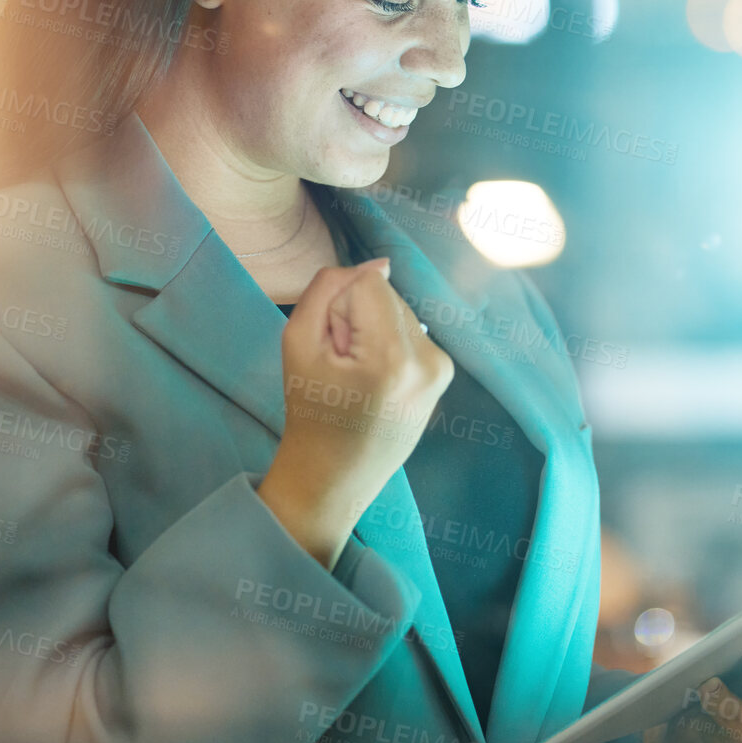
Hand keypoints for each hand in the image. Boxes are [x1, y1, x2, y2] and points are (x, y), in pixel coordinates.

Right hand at [258, 257, 453, 567]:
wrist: (336, 478)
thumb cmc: (310, 413)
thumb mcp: (297, 343)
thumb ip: (328, 289)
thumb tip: (378, 264)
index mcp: (392, 356)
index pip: (368, 283)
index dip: (339, 308)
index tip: (332, 348)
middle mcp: (428, 359)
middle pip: (386, 295)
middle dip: (358, 318)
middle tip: (342, 366)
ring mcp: (441, 369)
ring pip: (399, 311)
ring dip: (375, 330)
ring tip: (359, 377)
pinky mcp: (444, 375)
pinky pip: (410, 333)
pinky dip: (390, 345)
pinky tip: (376, 382)